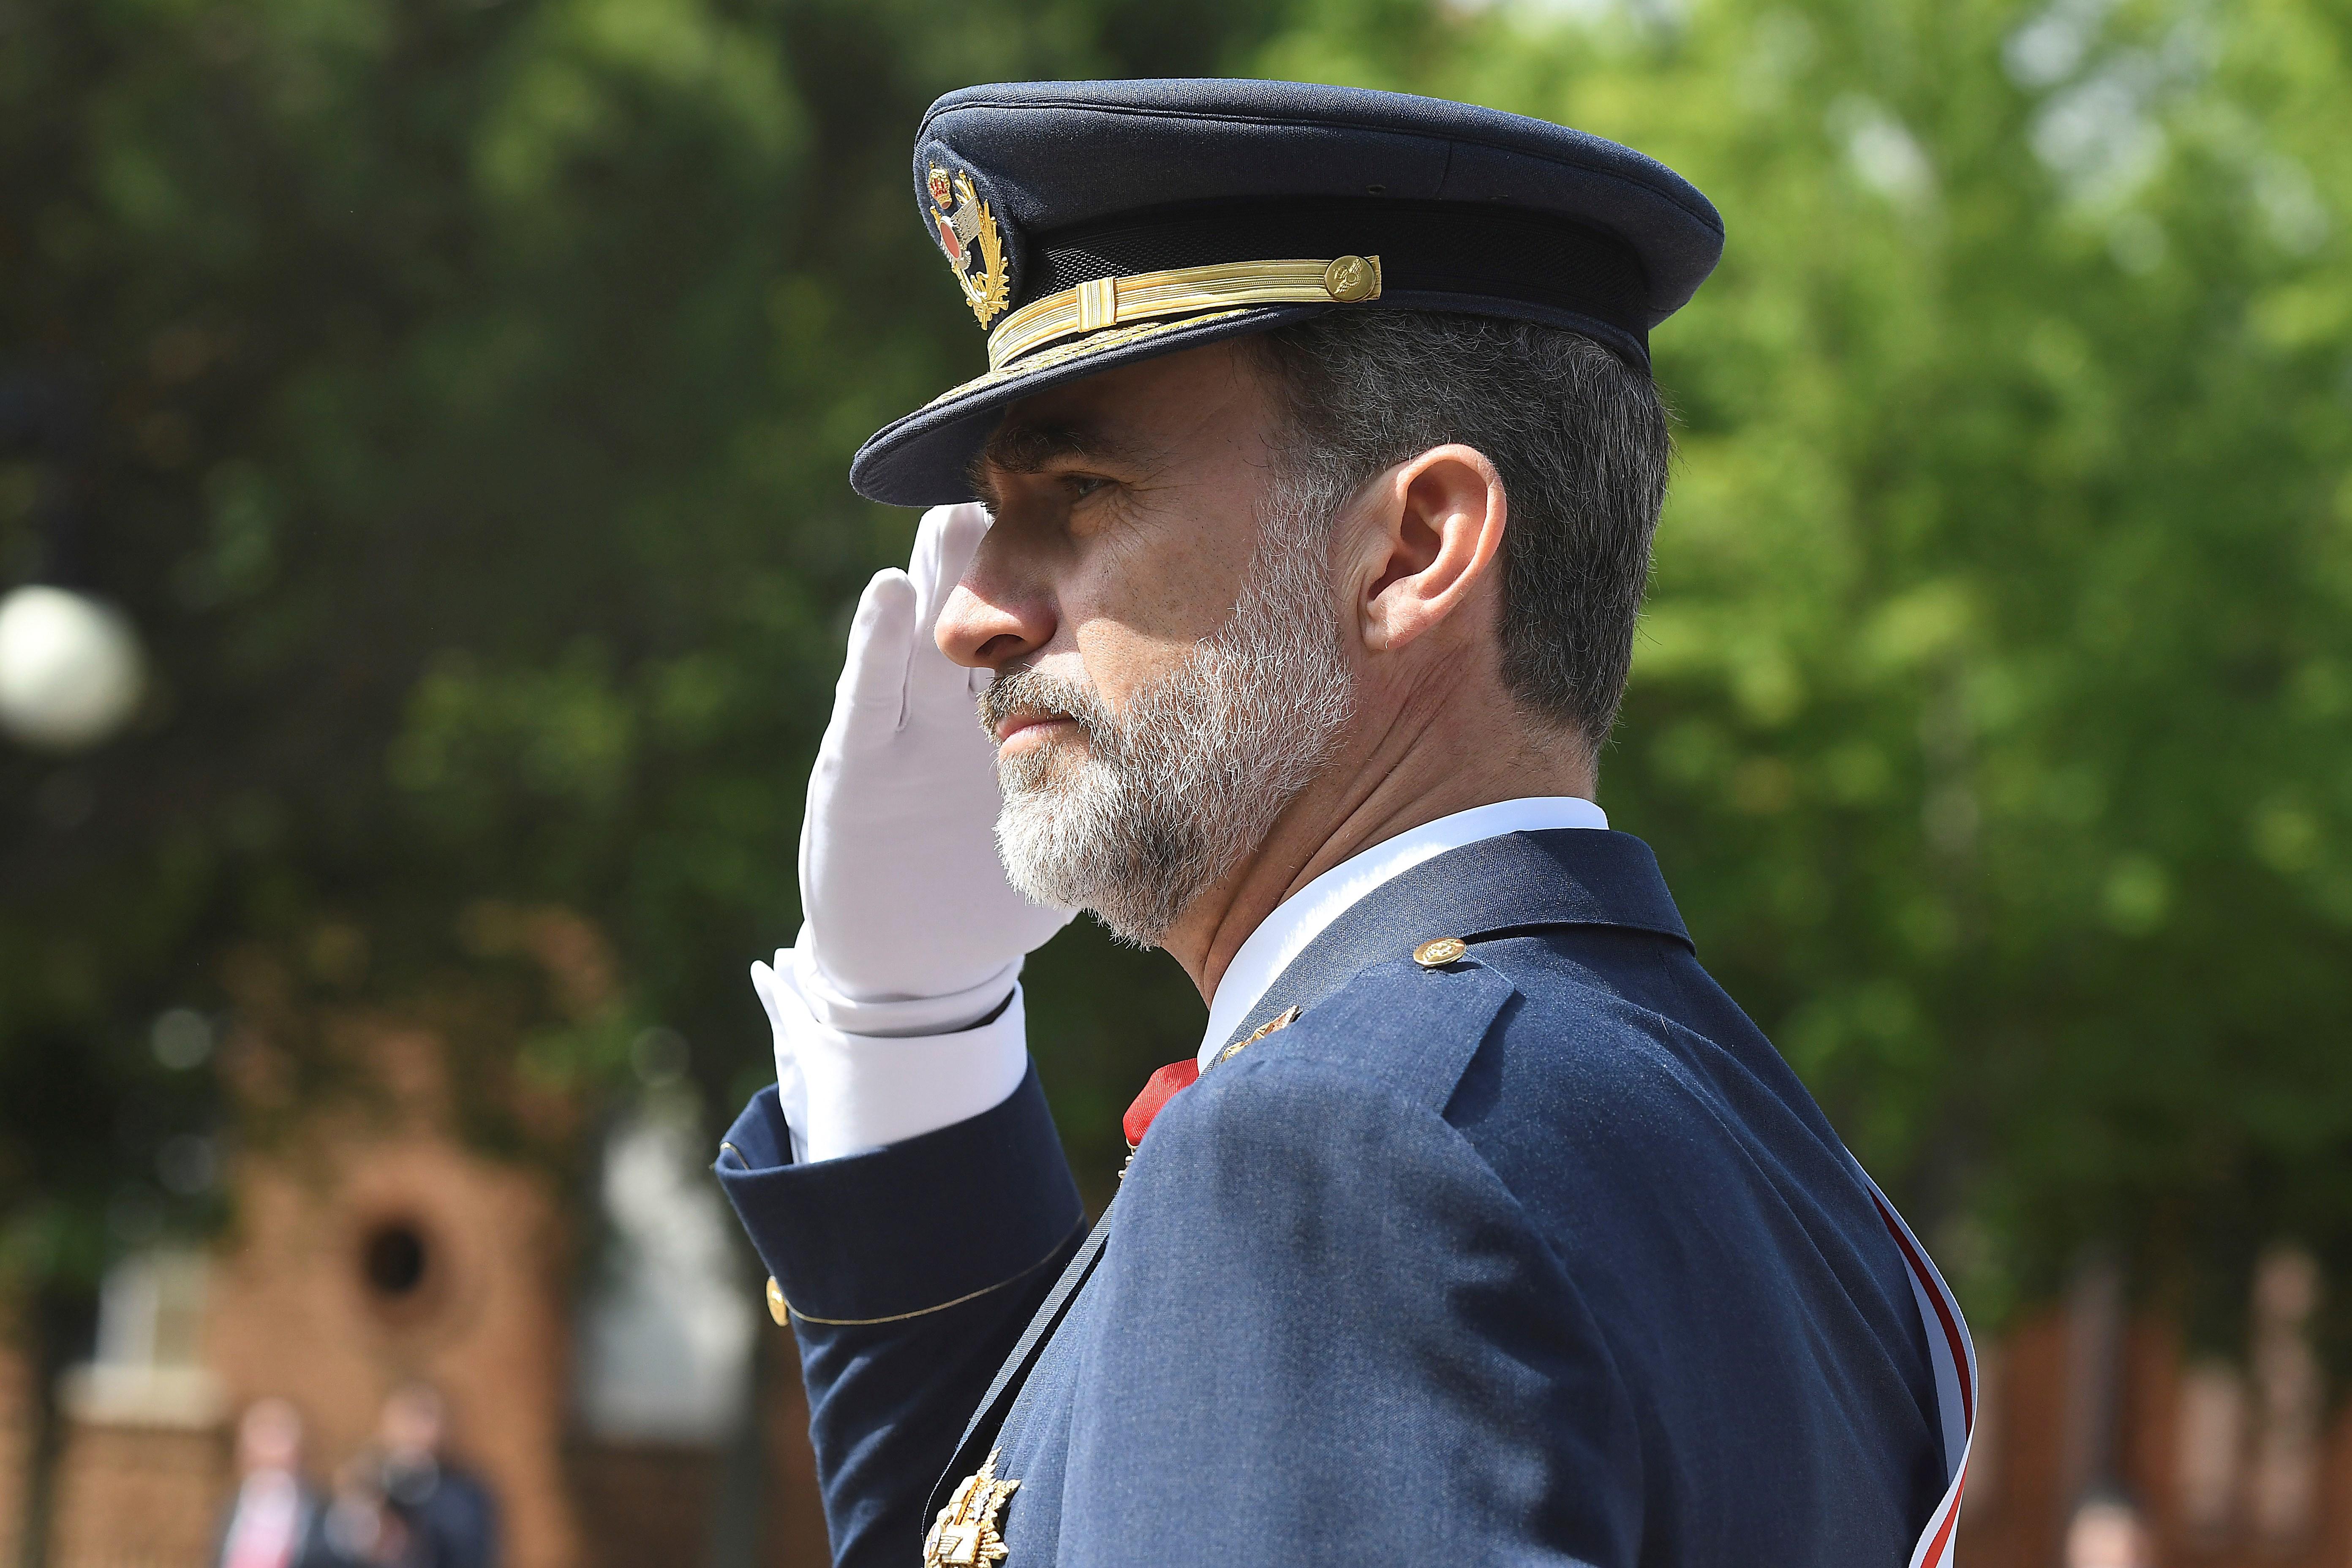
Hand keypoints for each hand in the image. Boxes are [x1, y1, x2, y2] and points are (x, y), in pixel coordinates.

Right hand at [797, 503, 1075, 1006]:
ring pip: (926, 639)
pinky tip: (890, 596)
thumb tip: (1232, 756)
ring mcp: (905, 734)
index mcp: (1012, 720)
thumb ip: (1124, 791)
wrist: (915, 965)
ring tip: (955, 511)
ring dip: (937, 572)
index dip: (1070, 579)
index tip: (1110, 512)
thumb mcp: (1073, 831)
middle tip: (1027, 477)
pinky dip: (874, 647)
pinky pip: (866, 701)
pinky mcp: (855, 770)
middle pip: (990, 617)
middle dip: (1002, 551)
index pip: (1046, 634)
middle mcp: (957, 712)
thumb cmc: (989, 898)